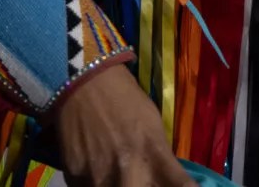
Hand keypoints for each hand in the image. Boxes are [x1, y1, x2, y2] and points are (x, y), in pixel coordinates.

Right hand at [51, 63, 191, 186]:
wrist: (84, 82)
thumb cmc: (125, 99)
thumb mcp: (153, 125)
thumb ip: (160, 159)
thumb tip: (164, 182)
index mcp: (155, 155)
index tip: (184, 186)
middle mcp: (130, 172)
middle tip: (139, 178)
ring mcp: (100, 177)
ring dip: (114, 185)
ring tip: (112, 168)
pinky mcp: (74, 176)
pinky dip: (91, 182)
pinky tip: (92, 165)